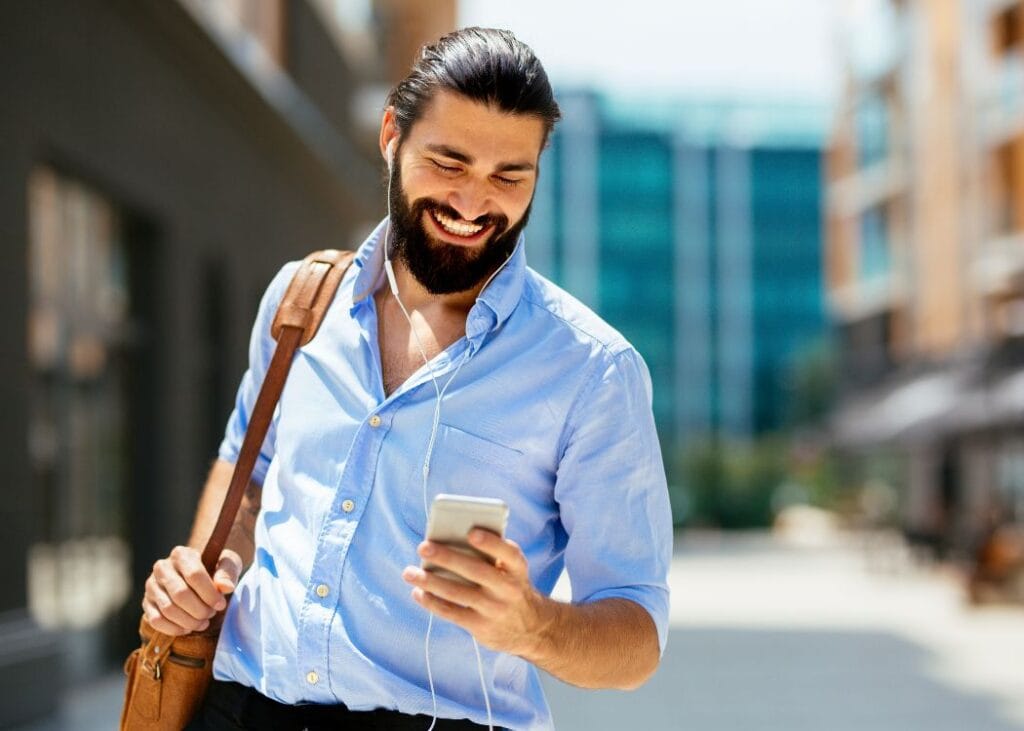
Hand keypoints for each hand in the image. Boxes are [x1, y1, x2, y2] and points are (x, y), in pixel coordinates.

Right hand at [142, 546, 240, 635]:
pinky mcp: (146, 602)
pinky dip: (174, 628)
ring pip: (168, 609)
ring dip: (189, 621)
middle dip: (200, 610)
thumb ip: (228, 573)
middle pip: (180, 594)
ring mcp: (151, 585)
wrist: (198, 576)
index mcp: (181, 554)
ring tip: (203, 622)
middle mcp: (162, 568)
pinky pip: (156, 620)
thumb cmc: (215, 569)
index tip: (221, 604)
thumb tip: (225, 587)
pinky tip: (188, 628)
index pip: (194, 575)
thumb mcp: (228, 564)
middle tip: (211, 614)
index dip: (209, 593)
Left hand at [401, 530, 552, 657]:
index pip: (508, 553)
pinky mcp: (481, 627)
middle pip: (475, 570)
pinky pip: (451, 612)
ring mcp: (494, 609)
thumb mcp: (512, 570)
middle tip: (423, 547)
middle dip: (446, 558)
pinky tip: (418, 592)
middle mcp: (508, 589)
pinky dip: (432, 602)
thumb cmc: (510, 586)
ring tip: (409, 572)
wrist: (531, 627)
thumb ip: (491, 555)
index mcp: (517, 568)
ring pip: (457, 592)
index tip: (471, 532)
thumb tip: (450, 540)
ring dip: (430, 581)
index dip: (491, 543)